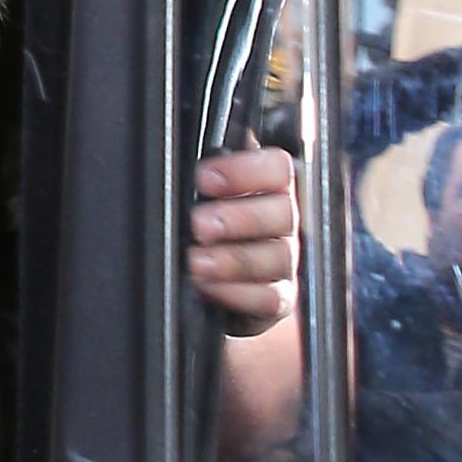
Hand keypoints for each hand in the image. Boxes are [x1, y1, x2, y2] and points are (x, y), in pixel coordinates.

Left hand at [188, 145, 298, 335]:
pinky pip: (271, 298)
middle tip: (199, 224)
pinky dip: (238, 293)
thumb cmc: (199, 222)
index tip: (204, 178)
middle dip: (238, 218)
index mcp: (269, 185)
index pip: (277, 167)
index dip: (244, 171)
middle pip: (284, 212)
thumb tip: (177, 163)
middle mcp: (284, 220)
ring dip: (234, 259)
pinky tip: (208, 287)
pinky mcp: (280, 298)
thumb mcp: (199, 191)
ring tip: (196, 261)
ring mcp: (285, 260)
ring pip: (278, 256)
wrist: (201, 277)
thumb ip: (203, 177)